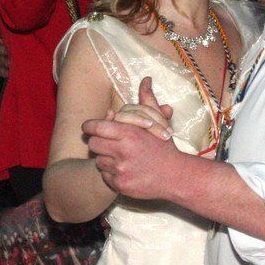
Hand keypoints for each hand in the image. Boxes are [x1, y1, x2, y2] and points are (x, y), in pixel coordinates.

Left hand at [83, 78, 181, 199]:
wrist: (176, 176)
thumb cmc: (165, 147)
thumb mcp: (157, 122)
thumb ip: (147, 101)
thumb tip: (146, 79)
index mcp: (130, 133)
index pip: (97, 127)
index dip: (89, 127)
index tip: (88, 127)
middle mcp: (123, 151)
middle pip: (93, 144)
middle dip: (98, 143)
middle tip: (107, 143)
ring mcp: (121, 169)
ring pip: (98, 161)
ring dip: (105, 159)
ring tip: (119, 158)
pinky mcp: (121, 185)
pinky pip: (105, 176)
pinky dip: (111, 173)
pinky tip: (124, 170)